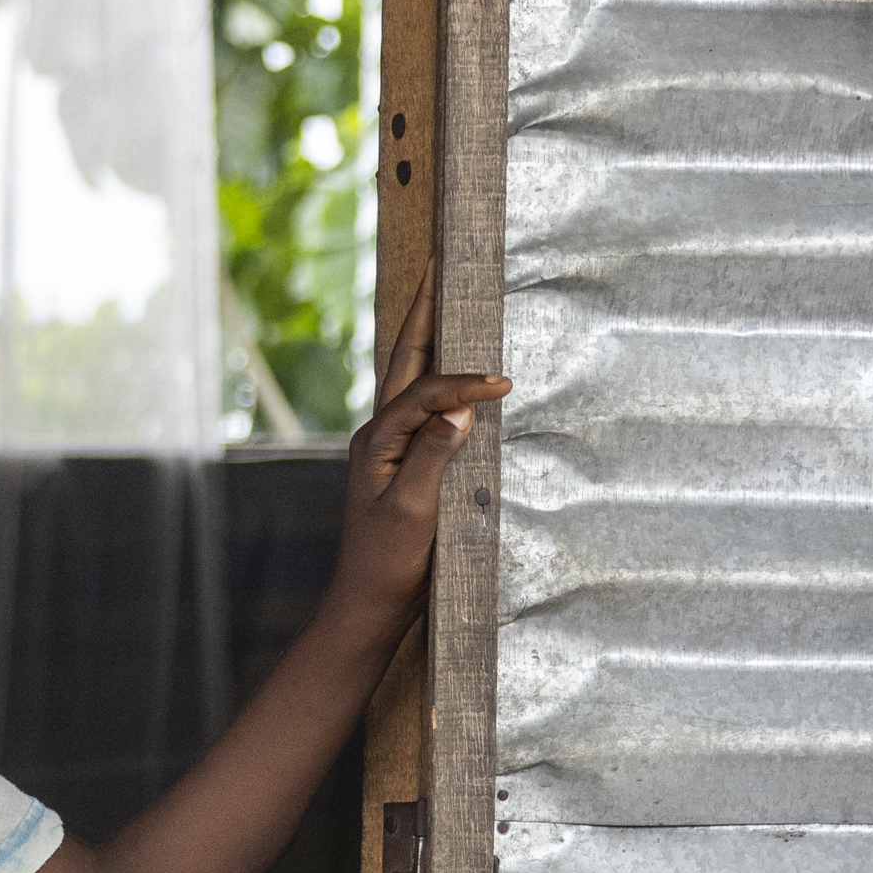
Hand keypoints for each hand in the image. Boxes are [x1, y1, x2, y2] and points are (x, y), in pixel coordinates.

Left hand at [331, 283, 508, 632]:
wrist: (369, 605)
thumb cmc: (389, 563)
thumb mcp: (415, 512)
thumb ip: (434, 457)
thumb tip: (460, 409)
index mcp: (377, 442)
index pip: (424, 393)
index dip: (463, 383)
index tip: (503, 383)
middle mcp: (378, 436)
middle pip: (405, 361)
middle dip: (424, 313)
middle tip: (440, 267)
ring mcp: (388, 449)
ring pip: (410, 380)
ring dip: (428, 338)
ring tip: (444, 299)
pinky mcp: (403, 464)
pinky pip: (422, 408)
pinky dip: (440, 380)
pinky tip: (455, 373)